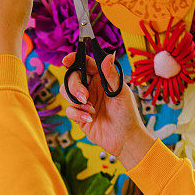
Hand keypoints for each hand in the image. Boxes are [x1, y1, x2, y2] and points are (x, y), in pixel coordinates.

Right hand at [61, 52, 154, 169]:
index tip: (67, 60)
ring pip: (66, 92)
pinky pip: (69, 110)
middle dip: (75, 85)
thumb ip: (111, 75)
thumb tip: (107, 56)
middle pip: (72, 77)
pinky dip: (78, 114)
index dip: (74, 59)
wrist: (125, 139)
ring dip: (76, 100)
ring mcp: (84, 102)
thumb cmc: (127, 115)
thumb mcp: (121, 93)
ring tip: (91, 109)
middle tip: (85, 96)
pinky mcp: (79, 116)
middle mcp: (91, 88)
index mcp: (101, 78)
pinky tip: (90, 118)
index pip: (85, 63)